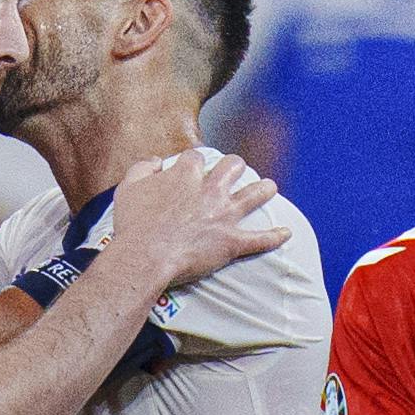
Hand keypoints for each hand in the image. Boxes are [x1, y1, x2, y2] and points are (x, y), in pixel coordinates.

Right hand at [105, 150, 287, 292]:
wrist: (144, 256)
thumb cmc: (134, 225)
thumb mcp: (128, 188)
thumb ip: (143, 168)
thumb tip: (156, 161)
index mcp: (186, 174)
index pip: (196, 158)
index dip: (195, 163)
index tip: (193, 170)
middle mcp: (210, 189)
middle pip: (232, 167)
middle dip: (234, 168)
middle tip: (234, 172)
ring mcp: (223, 215)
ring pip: (253, 194)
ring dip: (263, 189)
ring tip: (269, 188)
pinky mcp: (231, 241)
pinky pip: (259, 239)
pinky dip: (274, 237)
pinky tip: (286, 234)